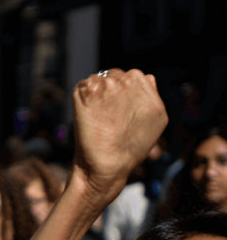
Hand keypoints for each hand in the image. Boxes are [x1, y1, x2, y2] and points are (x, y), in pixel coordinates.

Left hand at [71, 69, 166, 201]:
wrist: (109, 163)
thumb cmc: (133, 146)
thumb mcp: (157, 118)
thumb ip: (152, 94)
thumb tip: (146, 77)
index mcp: (144, 81)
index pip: (130, 77)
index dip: (122, 93)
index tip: (118, 109)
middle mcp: (126, 79)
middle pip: (112, 76)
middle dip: (108, 92)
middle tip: (106, 115)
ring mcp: (105, 84)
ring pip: (96, 81)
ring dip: (94, 95)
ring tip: (98, 118)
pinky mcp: (86, 92)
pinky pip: (81, 88)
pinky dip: (81, 100)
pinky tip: (87, 116)